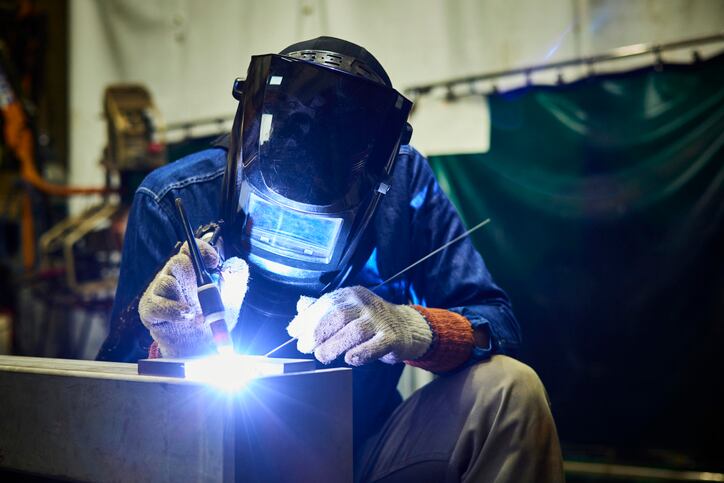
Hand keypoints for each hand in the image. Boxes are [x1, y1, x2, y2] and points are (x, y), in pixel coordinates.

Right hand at [138, 240, 248, 356]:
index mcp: (192, 270)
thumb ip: (235, 279)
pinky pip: (157, 304)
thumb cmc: (213, 319)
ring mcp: (160, 292)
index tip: (215, 262)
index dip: (202, 250)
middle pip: (177, 262)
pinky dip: (173, 310)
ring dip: (182, 295)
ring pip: (166, 281)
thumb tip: (237, 264)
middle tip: (203, 289)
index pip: (191, 249)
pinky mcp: (151, 309)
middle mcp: (174, 277)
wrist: (201, 347)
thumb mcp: (231, 299)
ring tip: (196, 311)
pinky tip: (186, 314)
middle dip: (191, 272)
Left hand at [286, 286, 432, 365]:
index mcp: (351, 295)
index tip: (294, 332)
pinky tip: (350, 358)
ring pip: (354, 332)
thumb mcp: (346, 308)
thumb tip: (300, 306)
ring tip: (322, 356)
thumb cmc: (369, 320)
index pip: (326, 303)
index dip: (307, 318)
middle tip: (306, 347)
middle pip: (338, 315)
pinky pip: (374, 347)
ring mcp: (379, 320)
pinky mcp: (391, 338)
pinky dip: (359, 354)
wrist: (405, 327)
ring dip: (334, 346)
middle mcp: (365, 304)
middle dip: (318, 333)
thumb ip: (322, 308)